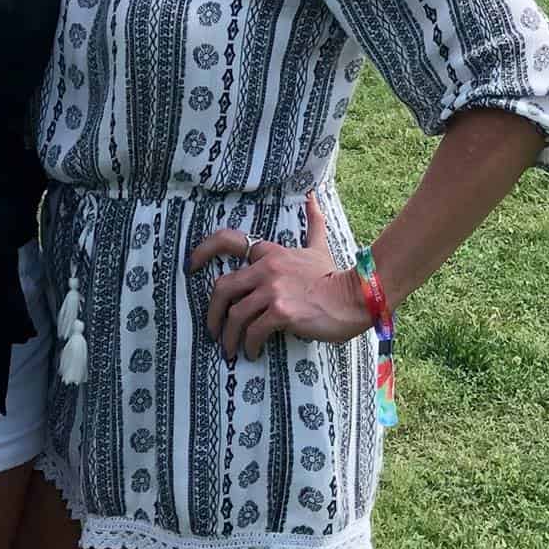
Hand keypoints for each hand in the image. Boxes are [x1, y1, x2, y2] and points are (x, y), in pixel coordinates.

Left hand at [189, 195, 370, 361]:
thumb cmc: (334, 276)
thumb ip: (313, 222)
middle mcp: (266, 268)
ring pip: (235, 314)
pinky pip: (254, 331)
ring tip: (232, 349)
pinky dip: (249, 344)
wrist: (356, 296)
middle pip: (222, 288)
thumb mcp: (318, 246)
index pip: (228, 240)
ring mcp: (273, 290)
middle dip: (213, 313)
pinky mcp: (282, 312)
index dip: (204, 251)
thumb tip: (312, 196)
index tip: (192, 265)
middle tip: (214, 331)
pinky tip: (253, 352)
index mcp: (270, 252)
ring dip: (229, 336)